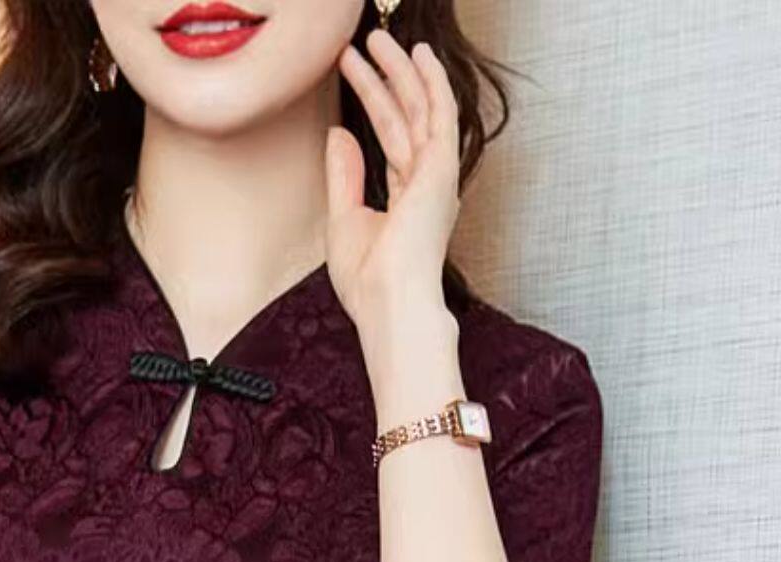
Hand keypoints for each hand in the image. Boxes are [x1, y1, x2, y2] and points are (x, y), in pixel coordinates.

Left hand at [327, 29, 461, 334]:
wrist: (389, 303)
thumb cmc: (369, 281)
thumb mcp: (344, 220)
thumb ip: (344, 175)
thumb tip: (339, 133)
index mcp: (409, 198)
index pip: (391, 137)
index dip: (372, 102)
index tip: (351, 74)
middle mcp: (427, 183)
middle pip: (405, 117)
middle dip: (385, 79)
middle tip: (364, 45)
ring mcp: (436, 176)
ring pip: (419, 108)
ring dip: (400, 71)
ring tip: (381, 39)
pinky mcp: (442, 170)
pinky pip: (440, 114)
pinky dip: (432, 82)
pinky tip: (420, 56)